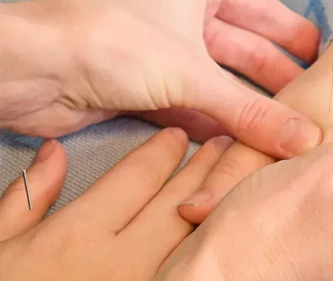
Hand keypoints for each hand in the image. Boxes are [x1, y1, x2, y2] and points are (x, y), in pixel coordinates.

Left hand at [0, 0, 320, 157]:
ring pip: (219, 81)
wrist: (34, 71)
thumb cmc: (112, 43)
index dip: (294, 36)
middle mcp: (183, 12)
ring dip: (247, 106)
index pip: (262, 11)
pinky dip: (216, 121)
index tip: (324, 59)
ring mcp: (164, 49)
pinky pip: (194, 103)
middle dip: (275, 80)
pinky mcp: (147, 84)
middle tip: (311, 107)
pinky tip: (243, 140)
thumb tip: (303, 137)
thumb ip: (250, 110)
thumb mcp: (192, 74)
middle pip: (243, 50)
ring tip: (286, 130)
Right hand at [0, 129, 232, 279]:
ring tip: (236, 170)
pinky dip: (212, 244)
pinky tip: (225, 226)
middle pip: (175, 200)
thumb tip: (54, 152)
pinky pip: (195, 269)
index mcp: (76, 237)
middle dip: (202, 167)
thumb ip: (27, 200)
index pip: (135, 176)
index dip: (161, 151)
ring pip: (194, 234)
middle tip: (224, 144)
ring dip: (216, 198)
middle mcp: (120, 262)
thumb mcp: (0, 251)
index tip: (177, 137)